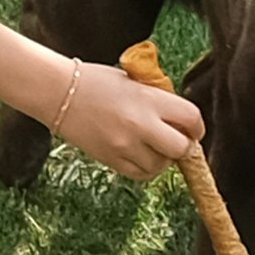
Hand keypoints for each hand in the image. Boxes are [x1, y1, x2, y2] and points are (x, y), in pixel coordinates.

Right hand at [57, 64, 207, 184]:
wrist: (57, 92)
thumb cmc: (95, 81)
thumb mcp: (132, 82)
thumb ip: (157, 100)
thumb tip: (178, 120)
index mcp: (149, 99)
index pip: (192, 119)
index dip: (196, 127)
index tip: (192, 130)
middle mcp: (141, 124)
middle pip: (182, 148)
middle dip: (183, 146)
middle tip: (175, 141)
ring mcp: (126, 145)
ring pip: (161, 165)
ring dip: (162, 158)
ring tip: (150, 146)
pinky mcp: (111, 160)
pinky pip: (141, 174)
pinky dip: (145, 167)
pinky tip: (138, 154)